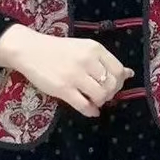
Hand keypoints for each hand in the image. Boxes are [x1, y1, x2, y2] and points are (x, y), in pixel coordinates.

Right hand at [0, 25, 133, 116]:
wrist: (30, 50)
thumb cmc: (59, 50)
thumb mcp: (84, 48)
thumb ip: (105, 61)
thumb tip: (129, 73)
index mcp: (95, 49)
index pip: (118, 70)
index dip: (119, 82)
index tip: (111, 85)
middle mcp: (87, 61)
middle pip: (111, 85)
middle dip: (110, 94)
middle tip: (102, 94)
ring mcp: (74, 75)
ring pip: (100, 96)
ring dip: (100, 102)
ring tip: (94, 100)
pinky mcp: (62, 89)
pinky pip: (84, 106)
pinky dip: (91, 111)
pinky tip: (90, 110)